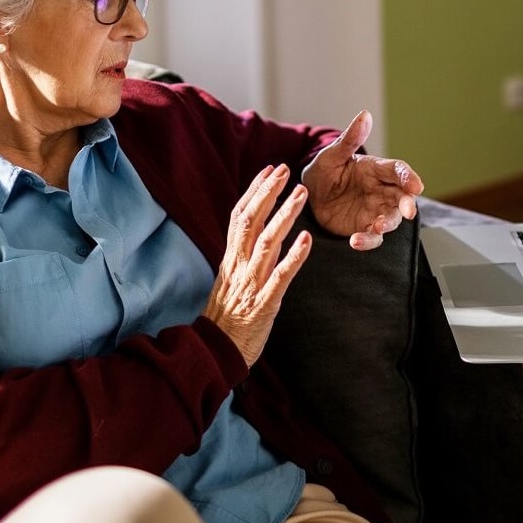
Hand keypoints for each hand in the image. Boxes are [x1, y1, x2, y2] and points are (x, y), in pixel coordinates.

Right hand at [203, 165, 311, 366]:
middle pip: (251, 221)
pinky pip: (280, 276)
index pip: (240, 216)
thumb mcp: (230, 278)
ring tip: (301, 194)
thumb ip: (241, 255)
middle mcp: (239, 265)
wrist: (216, 351)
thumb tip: (254, 233)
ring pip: (267, 242)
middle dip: (269, 193)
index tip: (270, 170)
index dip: (254, 190)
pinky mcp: (264, 302)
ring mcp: (251, 283)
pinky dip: (294, 256)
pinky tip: (307, 239)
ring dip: (285, 215)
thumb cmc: (227, 315)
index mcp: (231, 258)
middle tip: (287, 171)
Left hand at [301, 110, 424, 250]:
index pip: (398, 171)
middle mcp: (380, 190)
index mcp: (375, 170)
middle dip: (407, 204)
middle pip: (402, 197)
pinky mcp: (364, 227)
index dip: (409, 177)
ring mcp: (374, 210)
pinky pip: (372, 237)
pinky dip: (368, 240)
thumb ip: (349, 139)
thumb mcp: (332, 155)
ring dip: (388, 224)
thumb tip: (364, 115)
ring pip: (391, 218)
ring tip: (377, 227)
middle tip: (407, 211)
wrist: (308, 195)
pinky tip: (356, 241)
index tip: (416, 185)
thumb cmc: (322, 171)